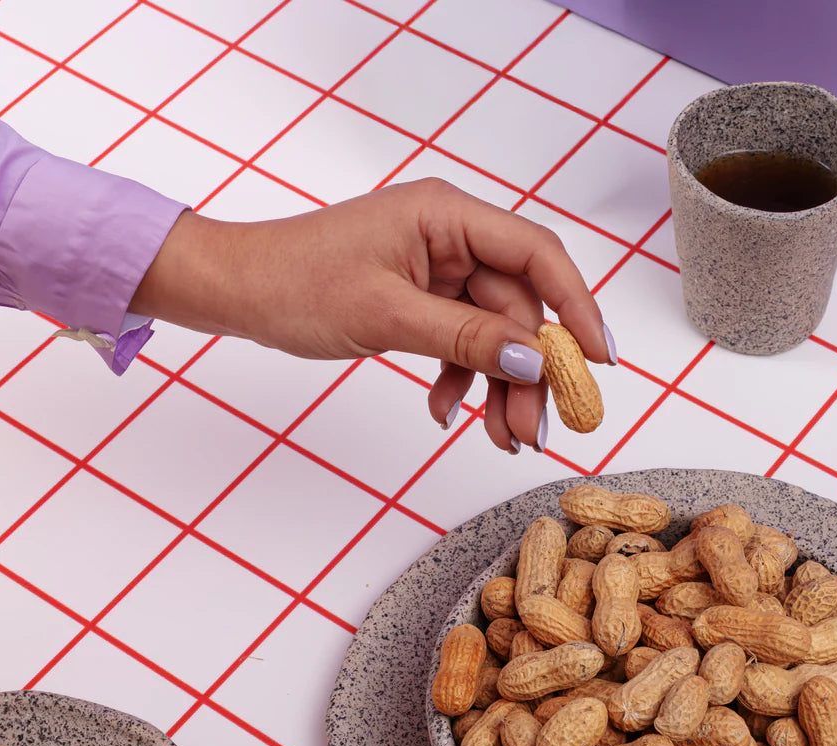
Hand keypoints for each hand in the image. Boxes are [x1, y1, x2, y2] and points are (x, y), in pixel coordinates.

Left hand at [131, 178, 614, 452]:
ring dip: (499, 387)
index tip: (599, 362)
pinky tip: (446, 411)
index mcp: (447, 216)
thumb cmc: (296, 284)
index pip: (537, 256)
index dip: (577, 308)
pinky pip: (463, 342)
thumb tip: (534, 360)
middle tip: (533, 432)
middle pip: (518, 309)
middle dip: (527, 375)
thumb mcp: (387, 316)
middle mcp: (451, 237)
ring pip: (494, 333)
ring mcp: (438, 270)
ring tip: (499, 438)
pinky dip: (462, 379)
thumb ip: (466, 338)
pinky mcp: (423, 300)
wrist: (238, 291)